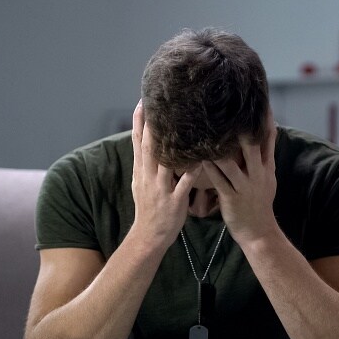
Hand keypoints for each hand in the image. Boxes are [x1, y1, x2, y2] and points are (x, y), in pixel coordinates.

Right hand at [130, 100, 201, 248]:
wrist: (149, 236)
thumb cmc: (148, 208)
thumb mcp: (140, 184)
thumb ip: (145, 164)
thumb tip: (145, 144)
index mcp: (141, 172)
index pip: (137, 142)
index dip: (139, 122)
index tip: (142, 102)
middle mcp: (149, 177)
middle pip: (149, 146)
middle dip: (153, 124)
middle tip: (159, 103)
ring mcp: (161, 188)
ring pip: (166, 161)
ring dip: (171, 142)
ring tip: (182, 122)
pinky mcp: (174, 200)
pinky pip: (185, 183)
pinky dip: (192, 170)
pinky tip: (201, 158)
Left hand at [202, 110, 277, 246]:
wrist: (259, 233)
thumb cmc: (259, 204)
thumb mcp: (268, 180)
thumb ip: (264, 159)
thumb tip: (264, 137)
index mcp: (267, 169)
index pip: (269, 139)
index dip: (265, 120)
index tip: (261, 101)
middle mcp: (258, 175)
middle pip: (252, 147)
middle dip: (242, 128)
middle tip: (230, 109)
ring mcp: (245, 187)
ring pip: (231, 163)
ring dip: (218, 147)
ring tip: (206, 130)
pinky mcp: (232, 198)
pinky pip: (218, 180)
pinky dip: (209, 168)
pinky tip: (199, 157)